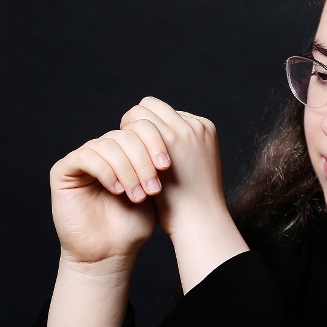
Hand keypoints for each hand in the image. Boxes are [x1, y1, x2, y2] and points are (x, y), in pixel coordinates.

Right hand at [50, 126, 168, 268]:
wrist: (110, 252)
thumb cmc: (132, 226)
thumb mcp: (152, 192)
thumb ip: (157, 166)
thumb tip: (172, 139)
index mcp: (126, 152)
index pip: (141, 128)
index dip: (155, 142)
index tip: (167, 166)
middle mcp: (104, 151)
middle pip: (126, 134)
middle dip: (143, 161)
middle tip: (153, 188)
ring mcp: (83, 158)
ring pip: (108, 144)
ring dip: (127, 170)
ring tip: (138, 196)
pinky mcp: (64, 171)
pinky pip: (86, 157)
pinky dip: (106, 171)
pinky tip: (117, 190)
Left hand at [118, 97, 230, 240]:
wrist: (199, 220)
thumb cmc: (193, 203)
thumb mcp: (195, 167)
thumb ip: (179, 148)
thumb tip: (151, 141)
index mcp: (205, 128)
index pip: (167, 113)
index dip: (150, 128)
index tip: (140, 148)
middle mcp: (194, 125)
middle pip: (152, 106)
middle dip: (136, 123)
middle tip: (126, 145)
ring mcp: (180, 131)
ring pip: (140, 112)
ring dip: (128, 128)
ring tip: (122, 152)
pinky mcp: (165, 141)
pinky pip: (133, 125)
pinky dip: (124, 138)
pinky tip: (122, 159)